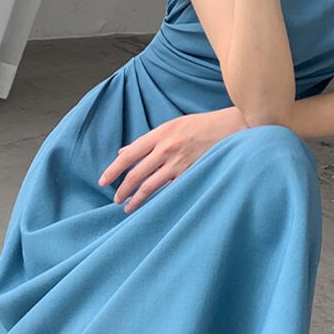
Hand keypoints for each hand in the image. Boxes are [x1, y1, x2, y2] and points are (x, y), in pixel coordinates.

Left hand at [98, 106, 248, 212]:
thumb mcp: (171, 126)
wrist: (230, 127)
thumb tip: (123, 152)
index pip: (128, 155)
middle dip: (122, 189)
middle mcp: (166, 149)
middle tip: (116, 199)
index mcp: (159, 134)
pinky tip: (152, 207)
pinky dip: (158, 200)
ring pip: (150, 186)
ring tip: (128, 208)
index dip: (113, 170)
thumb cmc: (200, 125)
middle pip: (136, 173)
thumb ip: (148, 140)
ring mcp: (178, 163)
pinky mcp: (191, 174)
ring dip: (136, 199)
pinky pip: (169, 190)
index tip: (103, 181)